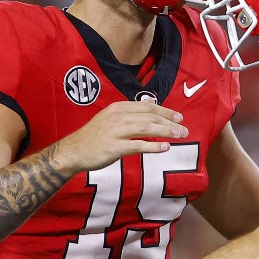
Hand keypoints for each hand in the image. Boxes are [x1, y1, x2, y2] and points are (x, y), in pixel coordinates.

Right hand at [59, 101, 187, 172]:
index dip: (165, 111)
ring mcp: (115, 131)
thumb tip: (150, 116)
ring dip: (166, 132)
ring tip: (179, 136)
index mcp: (118, 108)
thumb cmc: (93, 138)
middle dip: (170, 122)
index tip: (178, 117)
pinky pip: (138, 145)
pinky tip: (164, 147)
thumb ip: (128, 117)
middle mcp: (118, 117)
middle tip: (184, 129)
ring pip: (146, 128)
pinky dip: (153, 146)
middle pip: (150, 117)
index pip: (147, 106)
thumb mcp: (110, 120)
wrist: (73, 151)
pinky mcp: (114, 147)